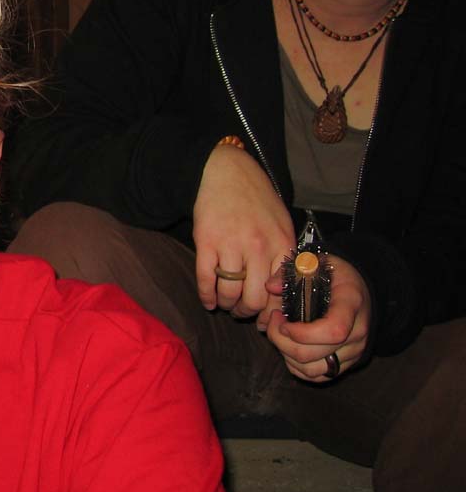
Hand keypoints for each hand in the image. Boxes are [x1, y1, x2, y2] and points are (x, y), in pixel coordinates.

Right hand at [192, 144, 295, 316]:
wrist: (226, 172)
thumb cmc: (256, 199)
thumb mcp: (281, 224)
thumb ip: (284, 257)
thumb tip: (279, 293)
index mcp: (281, 244)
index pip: (280, 292)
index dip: (272, 312)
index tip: (266, 320)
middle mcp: (258, 247)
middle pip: (254, 299)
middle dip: (247, 312)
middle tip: (242, 312)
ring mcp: (231, 245)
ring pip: (230, 293)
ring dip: (226, 305)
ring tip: (225, 304)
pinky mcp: (206, 242)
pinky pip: (206, 280)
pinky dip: (206, 296)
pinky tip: (208, 300)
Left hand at [264, 256, 370, 381]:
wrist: (361, 289)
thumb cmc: (334, 275)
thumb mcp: (315, 262)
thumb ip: (290, 271)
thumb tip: (271, 287)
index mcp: (351, 304)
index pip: (333, 331)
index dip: (302, 333)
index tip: (281, 319)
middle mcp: (357, 333)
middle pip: (313, 355)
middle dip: (281, 341)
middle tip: (273, 320)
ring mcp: (353, 351)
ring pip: (312, 370)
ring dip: (286, 355)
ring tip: (280, 333)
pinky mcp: (346, 363)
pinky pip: (316, 376)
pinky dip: (296, 366)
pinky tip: (289, 346)